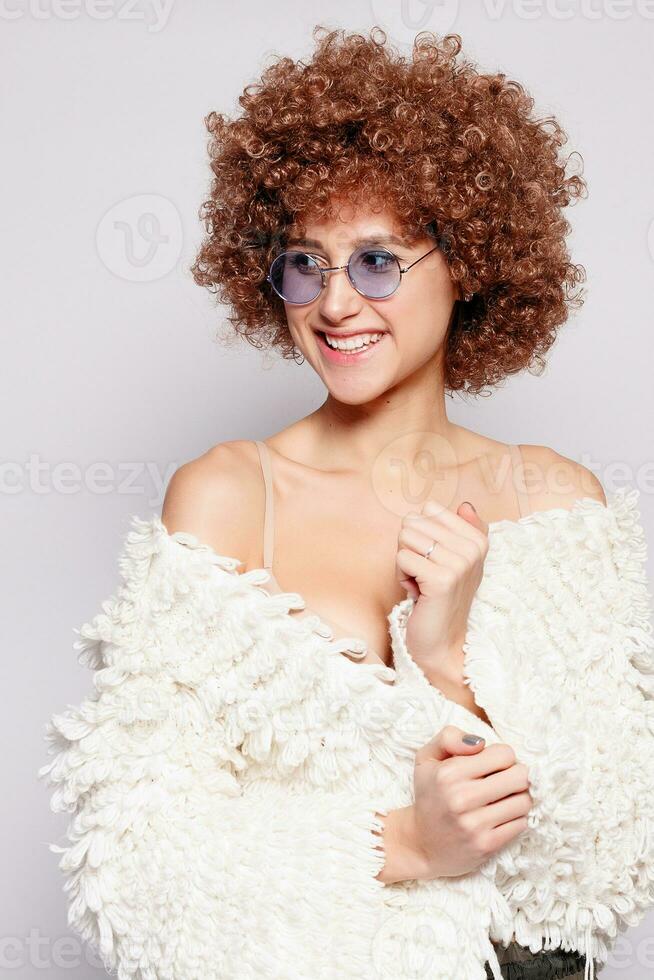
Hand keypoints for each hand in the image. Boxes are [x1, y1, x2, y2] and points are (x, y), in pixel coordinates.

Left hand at [395, 498, 488, 680]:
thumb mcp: (456, 560)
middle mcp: (473, 548)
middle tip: (424, 574)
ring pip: (405, 538)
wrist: (442, 640)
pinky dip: (401, 577)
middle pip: (413, 522)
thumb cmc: (440, 597)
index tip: (433, 560)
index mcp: (478, 538)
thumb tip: (466, 505)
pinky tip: (417, 592)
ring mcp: (460, 563)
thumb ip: (461, 530)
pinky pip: (402, 558)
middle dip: (409, 548)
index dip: (421, 534)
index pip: (428, 509)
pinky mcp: (442, 579)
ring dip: (404, 563)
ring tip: (421, 583)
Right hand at [406, 725, 531, 879]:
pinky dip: (515, 818)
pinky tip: (501, 816)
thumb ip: (449, 737)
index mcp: (448, 773)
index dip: (502, 756)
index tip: (492, 765)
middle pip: (520, 777)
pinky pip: (520, 824)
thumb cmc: (430, 795)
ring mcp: (475, 824)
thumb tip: (480, 742)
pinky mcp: (486, 845)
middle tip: (505, 780)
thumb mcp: (427, 758)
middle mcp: (461, 798)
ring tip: (504, 798)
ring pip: (524, 801)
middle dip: (516, 775)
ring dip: (518, 798)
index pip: (504, 754)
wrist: (420, 845)